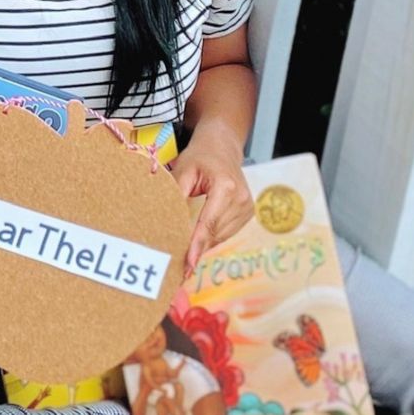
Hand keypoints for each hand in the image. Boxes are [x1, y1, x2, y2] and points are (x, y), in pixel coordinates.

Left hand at [169, 124, 252, 270]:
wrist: (222, 148)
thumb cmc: (200, 157)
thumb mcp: (183, 171)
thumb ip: (176, 196)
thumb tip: (166, 224)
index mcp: (226, 187)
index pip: (208, 222)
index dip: (197, 244)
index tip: (189, 263)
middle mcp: (241, 199)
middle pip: (214, 233)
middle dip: (196, 248)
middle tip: (180, 266)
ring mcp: (247, 207)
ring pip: (221, 236)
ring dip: (204, 245)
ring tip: (186, 256)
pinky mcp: (247, 213)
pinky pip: (226, 232)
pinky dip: (211, 237)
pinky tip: (199, 241)